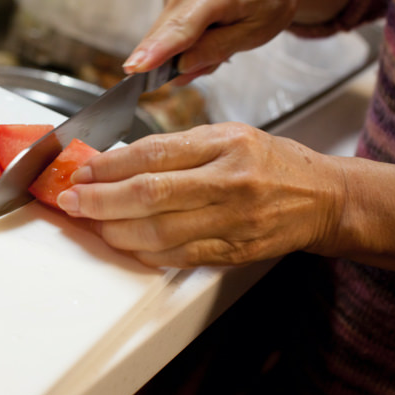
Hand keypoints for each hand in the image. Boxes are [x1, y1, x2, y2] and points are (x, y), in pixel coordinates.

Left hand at [56, 123, 344, 267]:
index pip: (152, 153)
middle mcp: (230, 181)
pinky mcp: (233, 251)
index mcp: (225, 144)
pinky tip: (124, 243)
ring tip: (91, 224)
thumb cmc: (271, 162)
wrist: (323, 198)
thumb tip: (115, 164)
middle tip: (71, 200)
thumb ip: (175, 149)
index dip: (108, 165)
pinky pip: (177, 257)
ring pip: (158, 232)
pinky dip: (143, 252)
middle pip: (148, 195)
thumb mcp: (227, 136)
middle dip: (99, 200)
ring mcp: (233, 220)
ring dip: (114, 231)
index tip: (82, 171)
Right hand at [124, 0, 298, 83]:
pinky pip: (170, 30)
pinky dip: (186, 41)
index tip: (137, 67)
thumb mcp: (253, 32)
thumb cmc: (267, 3)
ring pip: (165, 34)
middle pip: (165, 32)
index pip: (181, 28)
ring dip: (184, 52)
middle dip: (170, 60)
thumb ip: (217, 49)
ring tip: (218, 46)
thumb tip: (182, 66)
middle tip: (194, 71)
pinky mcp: (173, 1)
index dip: (158, 50)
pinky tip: (209, 36)